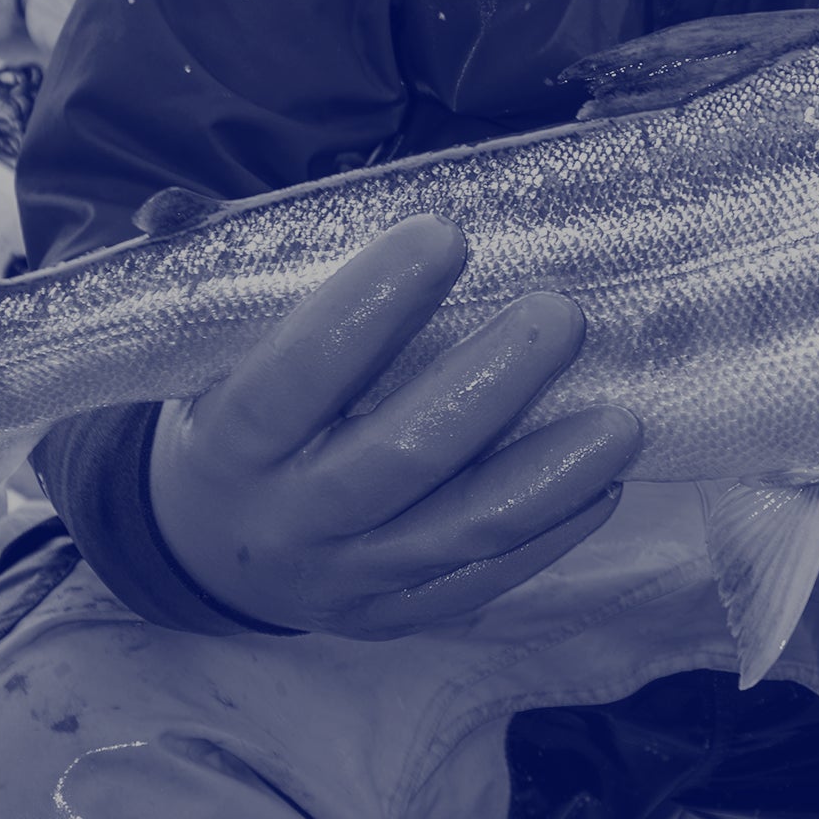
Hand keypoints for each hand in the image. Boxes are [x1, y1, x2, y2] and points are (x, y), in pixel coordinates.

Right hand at [149, 215, 642, 635]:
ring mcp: (348, 578)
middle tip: (560, 314)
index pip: (297, 376)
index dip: (369, 308)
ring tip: (621, 421)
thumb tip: (199, 203)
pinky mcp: (398, 614)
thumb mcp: (197, 347)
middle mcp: (288, 521)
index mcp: (230, 445)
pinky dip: (551, 536)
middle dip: (487, 386)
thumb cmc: (223, 409)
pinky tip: (606, 482)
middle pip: (397, 459)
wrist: (201, 546)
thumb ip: (213, 268)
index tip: (445, 236)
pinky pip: (483, 582)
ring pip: (457, 533)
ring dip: (547, 476)